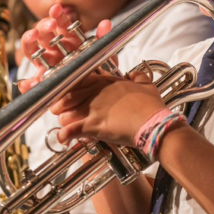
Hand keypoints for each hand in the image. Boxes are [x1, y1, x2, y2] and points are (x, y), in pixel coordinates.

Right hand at [17, 4, 111, 93]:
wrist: (98, 95)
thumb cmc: (99, 71)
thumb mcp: (104, 56)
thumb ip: (103, 40)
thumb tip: (106, 23)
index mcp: (69, 41)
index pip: (61, 24)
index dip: (58, 15)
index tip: (57, 9)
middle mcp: (55, 50)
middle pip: (44, 34)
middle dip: (44, 25)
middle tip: (51, 24)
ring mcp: (46, 65)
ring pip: (32, 50)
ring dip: (29, 41)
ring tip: (32, 36)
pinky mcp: (43, 83)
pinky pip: (30, 83)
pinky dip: (27, 83)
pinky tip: (30, 82)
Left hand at [49, 70, 166, 145]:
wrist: (153, 123)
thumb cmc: (151, 106)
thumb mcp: (146, 85)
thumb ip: (137, 77)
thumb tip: (135, 74)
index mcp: (105, 82)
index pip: (78, 81)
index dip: (69, 89)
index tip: (67, 95)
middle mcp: (95, 93)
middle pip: (67, 97)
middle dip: (60, 106)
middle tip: (59, 111)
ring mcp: (92, 109)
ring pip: (66, 114)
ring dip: (64, 121)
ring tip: (65, 126)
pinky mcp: (92, 126)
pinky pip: (69, 131)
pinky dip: (63, 136)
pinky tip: (63, 139)